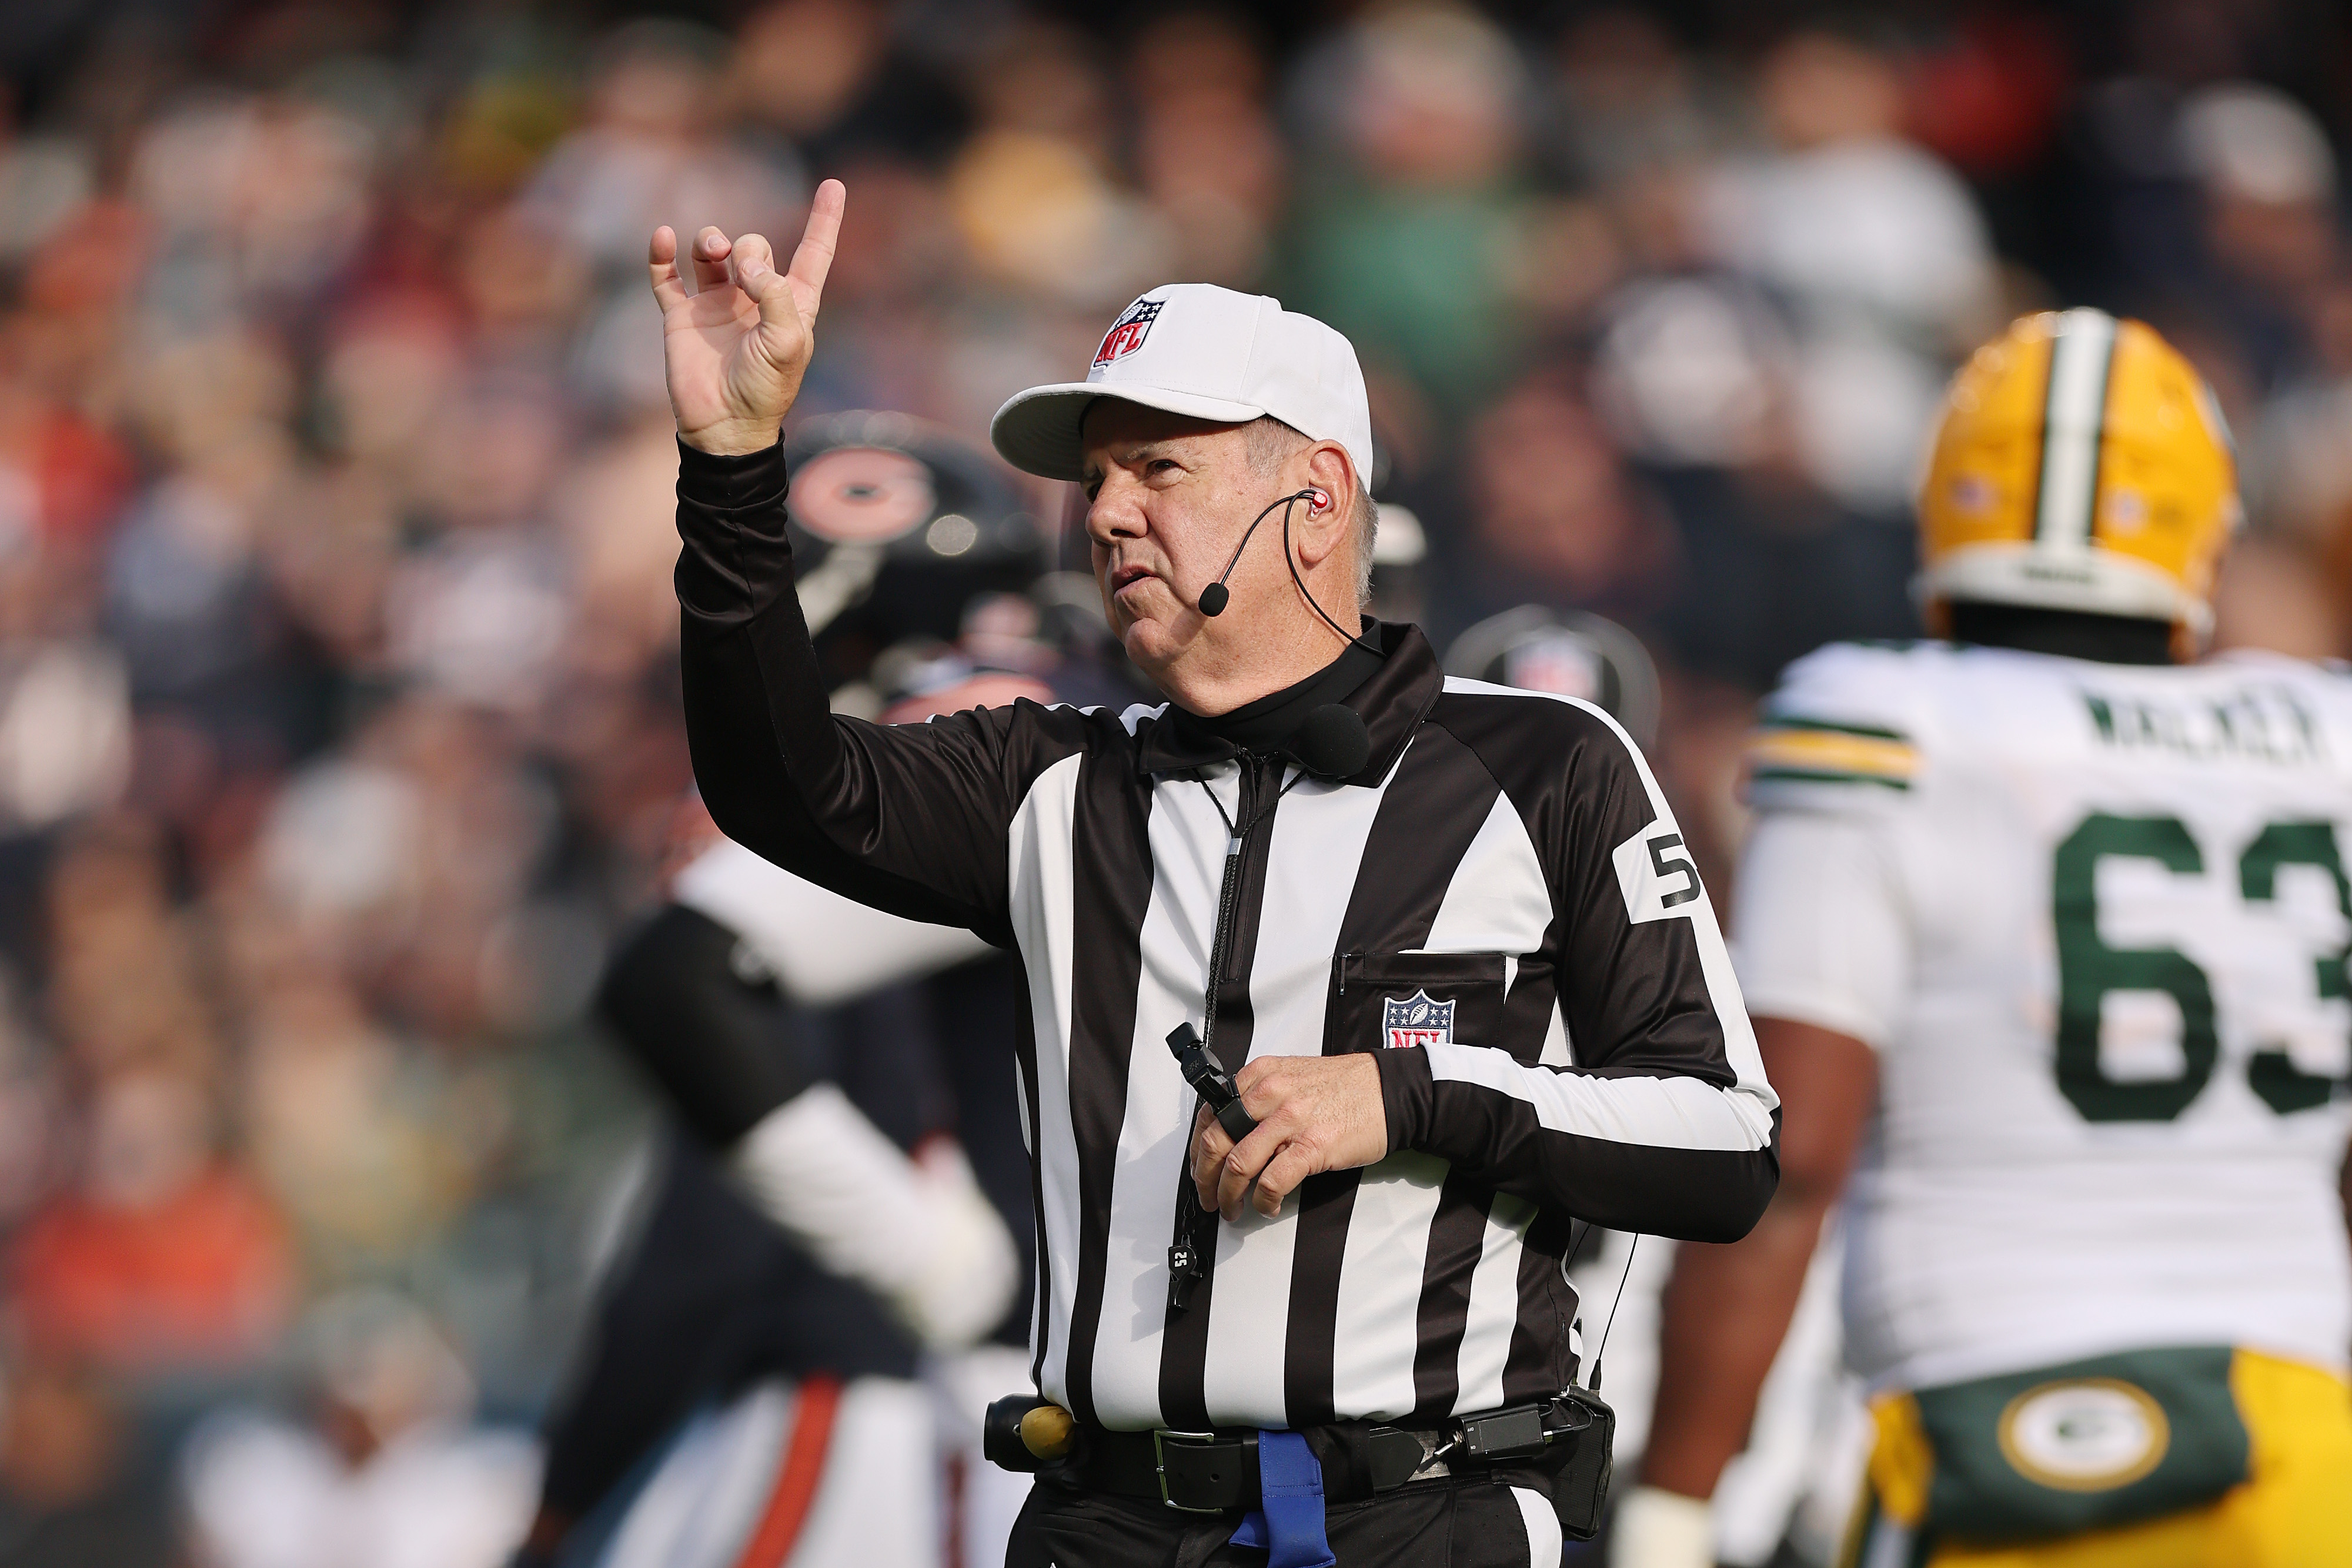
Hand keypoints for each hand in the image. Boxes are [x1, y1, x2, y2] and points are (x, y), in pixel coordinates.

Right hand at [648, 178, 845, 455]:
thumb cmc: (766, 388)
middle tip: (742, 270)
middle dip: (748, 244)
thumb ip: (776, 294)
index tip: (835, 185)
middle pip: (753, 245)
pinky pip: (666, 275)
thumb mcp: (787, 342)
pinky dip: (661, 254)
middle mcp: (754, 297)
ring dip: (710, 240)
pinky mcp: (683, 315)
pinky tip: (662, 236)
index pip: (813, 252)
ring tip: (709, 251)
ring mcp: (717, 304)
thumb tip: (748, 261)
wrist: (725, 425)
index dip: (824, 220)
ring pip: (711, 251)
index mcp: (792, 303)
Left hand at [1190, 1053, 1386, 1219]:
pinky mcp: (1312, 1146)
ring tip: (1232, 1208)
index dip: (1197, 1148)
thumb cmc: (1344, 1086)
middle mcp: (1271, 1093)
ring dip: (1228, 1195)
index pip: (1210, 1113)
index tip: (1199, 1166)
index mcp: (1262, 1075)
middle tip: (1207, 1195)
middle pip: (1216, 1140)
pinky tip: (1267, 1206)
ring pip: (1238, 1165)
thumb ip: (1260, 1097)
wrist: (1388, 1090)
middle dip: (1204, 1177)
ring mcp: (1291, 1120)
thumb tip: (1232, 1133)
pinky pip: (1272, 1182)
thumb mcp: (1291, 1076)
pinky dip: (1263, 1202)